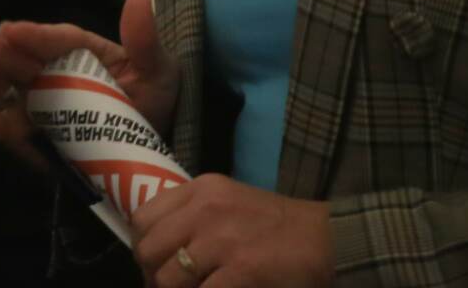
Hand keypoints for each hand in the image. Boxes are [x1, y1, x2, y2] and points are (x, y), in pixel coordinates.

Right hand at [0, 0, 178, 158]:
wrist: (146, 153)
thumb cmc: (151, 101)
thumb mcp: (158, 72)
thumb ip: (143, 40)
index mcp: (80, 51)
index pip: (56, 41)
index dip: (34, 36)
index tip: (11, 30)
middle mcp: (50, 71)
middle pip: (19, 59)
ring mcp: (33, 101)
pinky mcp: (22, 132)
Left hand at [131, 173, 330, 286]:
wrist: (326, 238)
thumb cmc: (276, 224)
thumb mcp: (227, 201)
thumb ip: (192, 215)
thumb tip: (156, 249)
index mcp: (200, 189)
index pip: (143, 217)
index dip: (141, 246)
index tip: (152, 264)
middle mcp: (205, 209)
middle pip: (149, 249)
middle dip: (152, 274)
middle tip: (165, 287)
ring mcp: (222, 239)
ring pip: (169, 277)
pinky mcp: (242, 268)